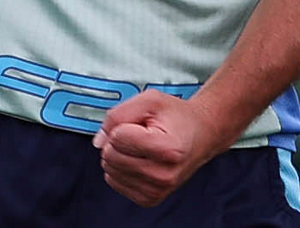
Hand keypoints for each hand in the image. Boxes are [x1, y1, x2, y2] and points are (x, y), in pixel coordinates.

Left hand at [92, 90, 224, 206]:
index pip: (117, 137)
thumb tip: (98, 141)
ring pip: (110, 170)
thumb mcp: (150, 100)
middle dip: (118, 140)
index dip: (124, 124)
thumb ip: (119, 114)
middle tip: (141, 133)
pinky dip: (121, 168)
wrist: (200, 135)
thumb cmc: (176, 117)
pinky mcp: (149, 199)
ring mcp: (157, 190)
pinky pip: (114, 182)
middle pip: (111, 155)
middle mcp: (163, 174)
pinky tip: (139, 159)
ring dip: (119, 154)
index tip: (142, 123)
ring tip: (142, 146)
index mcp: (167, 149)